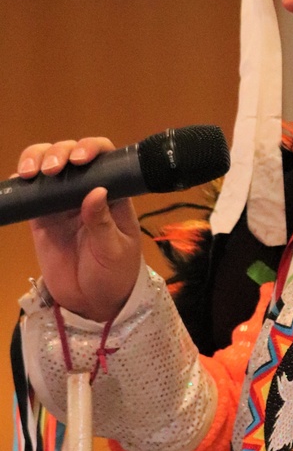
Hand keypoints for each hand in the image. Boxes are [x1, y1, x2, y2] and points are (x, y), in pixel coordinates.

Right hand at [16, 137, 142, 321]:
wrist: (93, 302)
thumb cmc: (115, 275)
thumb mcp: (115, 251)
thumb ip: (103, 224)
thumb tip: (96, 191)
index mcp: (112, 194)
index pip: (105, 159)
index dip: (91, 148)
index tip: (79, 159)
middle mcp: (86, 190)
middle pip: (70, 154)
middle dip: (58, 153)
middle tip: (52, 170)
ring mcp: (62, 202)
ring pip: (46, 166)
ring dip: (36, 159)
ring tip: (32, 173)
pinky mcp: (42, 216)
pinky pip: (30, 193)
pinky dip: (21, 183)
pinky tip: (18, 182)